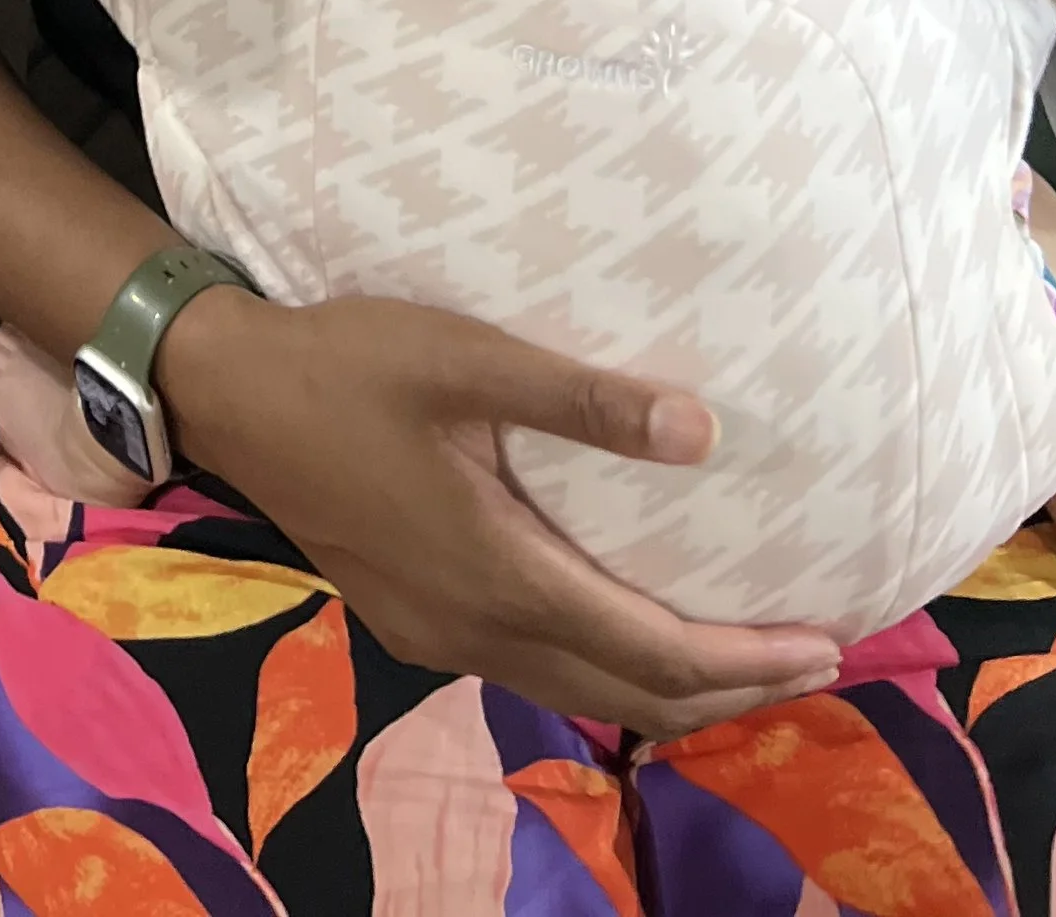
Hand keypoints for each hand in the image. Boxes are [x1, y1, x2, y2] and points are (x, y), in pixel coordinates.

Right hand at [156, 289, 838, 736]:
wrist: (228, 395)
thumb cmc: (349, 364)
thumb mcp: (464, 359)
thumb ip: (580, 399)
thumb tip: (704, 433)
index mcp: (500, 575)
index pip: (651, 652)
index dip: (746, 658)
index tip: (827, 643)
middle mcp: (475, 631)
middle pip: (626, 696)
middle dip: (728, 688)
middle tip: (813, 659)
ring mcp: (438, 636)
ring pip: (577, 694)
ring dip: (666, 686)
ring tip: (740, 656)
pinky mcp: (413, 620)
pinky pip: (534, 671)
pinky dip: (603, 668)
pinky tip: (620, 627)